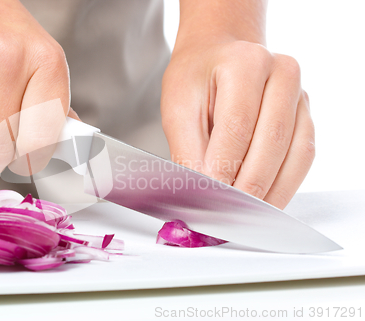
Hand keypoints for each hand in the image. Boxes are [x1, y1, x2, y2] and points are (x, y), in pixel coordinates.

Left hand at [161, 41, 313, 208]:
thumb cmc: (196, 78)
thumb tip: (199, 193)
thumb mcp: (178, 107)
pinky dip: (284, 185)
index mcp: (246, 63)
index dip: (223, 167)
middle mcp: (282, 74)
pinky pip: (303, 158)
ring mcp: (300, 96)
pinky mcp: (305, 117)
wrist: (218, 57)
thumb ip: (188, 150)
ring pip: (295, 154)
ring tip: (244, 216)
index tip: (209, 197)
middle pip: (271, 142)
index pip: (237, 126)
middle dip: (248, 186)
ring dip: (271, 192)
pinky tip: (264, 201)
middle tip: (226, 215)